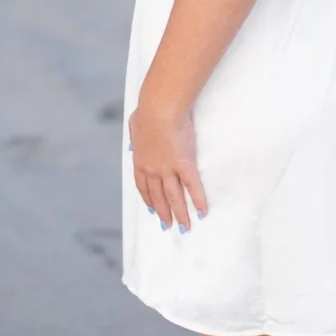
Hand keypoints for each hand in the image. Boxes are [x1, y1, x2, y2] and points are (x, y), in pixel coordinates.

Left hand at [128, 89, 207, 232]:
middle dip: (163, 212)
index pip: (143, 186)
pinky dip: (198, 200)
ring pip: (174, 197)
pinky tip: (202, 211)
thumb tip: (133, 145)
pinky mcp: (185, 165)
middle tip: (167, 225)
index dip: (148, 199)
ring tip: (184, 227)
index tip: (152, 209)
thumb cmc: (147, 111)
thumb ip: (135, 137)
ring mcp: (168, 169)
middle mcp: (152, 170)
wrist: (159, 109)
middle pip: (158, 196)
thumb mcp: (134, 125)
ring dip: (180, 213)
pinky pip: (192, 186)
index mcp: (140, 160)